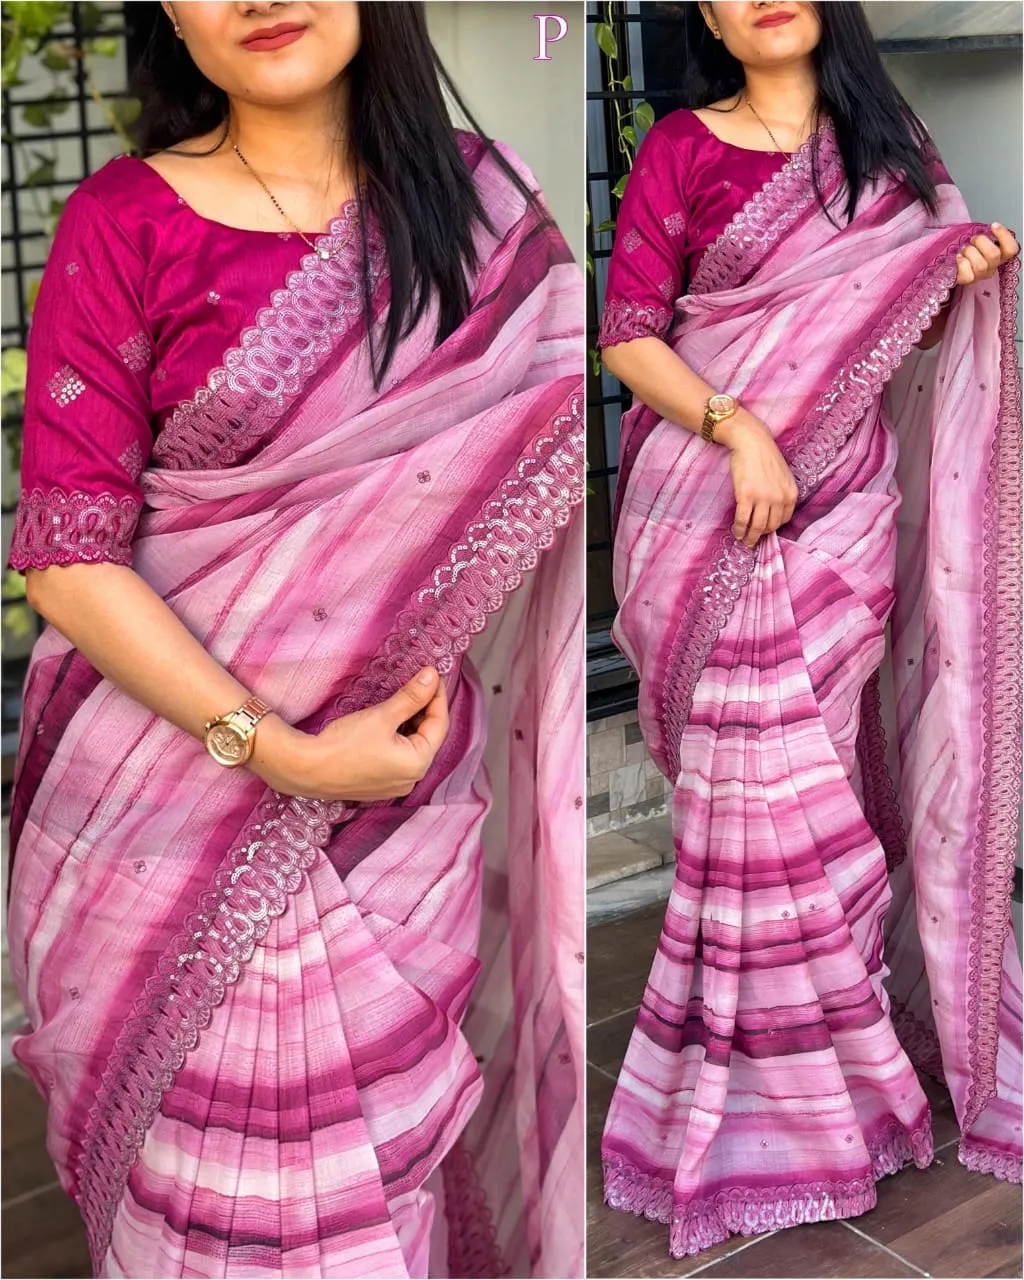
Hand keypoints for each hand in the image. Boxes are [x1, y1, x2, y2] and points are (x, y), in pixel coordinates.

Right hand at [253, 667, 449, 801]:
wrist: (305, 769)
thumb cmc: (343, 744)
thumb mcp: (382, 715)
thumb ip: (411, 697)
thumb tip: (432, 676)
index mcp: (418, 764)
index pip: (439, 724)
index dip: (437, 696)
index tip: (432, 675)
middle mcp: (411, 779)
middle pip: (427, 737)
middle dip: (424, 709)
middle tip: (419, 684)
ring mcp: (395, 785)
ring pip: (412, 747)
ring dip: (410, 723)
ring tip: (404, 699)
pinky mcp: (379, 784)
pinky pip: (397, 757)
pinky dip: (397, 738)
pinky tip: (389, 722)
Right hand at [716, 411, 798, 548]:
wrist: (751, 442)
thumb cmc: (765, 457)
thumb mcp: (782, 476)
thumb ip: (781, 493)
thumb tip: (771, 512)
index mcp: (791, 494)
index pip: (783, 520)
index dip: (772, 528)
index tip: (764, 531)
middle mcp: (779, 498)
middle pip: (770, 526)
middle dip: (760, 535)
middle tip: (752, 540)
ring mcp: (763, 498)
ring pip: (757, 527)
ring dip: (749, 537)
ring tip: (744, 540)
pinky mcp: (747, 496)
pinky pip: (743, 520)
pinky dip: (739, 529)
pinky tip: (737, 532)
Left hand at [955, 223, 1018, 285]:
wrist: (956, 265)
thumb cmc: (971, 250)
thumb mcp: (982, 240)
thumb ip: (988, 235)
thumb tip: (988, 227)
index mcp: (1000, 255)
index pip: (1011, 248)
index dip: (1004, 236)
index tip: (994, 225)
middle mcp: (993, 266)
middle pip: (994, 254)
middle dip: (980, 241)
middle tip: (973, 239)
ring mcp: (981, 275)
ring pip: (981, 265)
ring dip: (969, 252)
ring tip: (964, 249)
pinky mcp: (968, 280)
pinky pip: (968, 275)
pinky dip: (962, 262)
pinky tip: (959, 257)